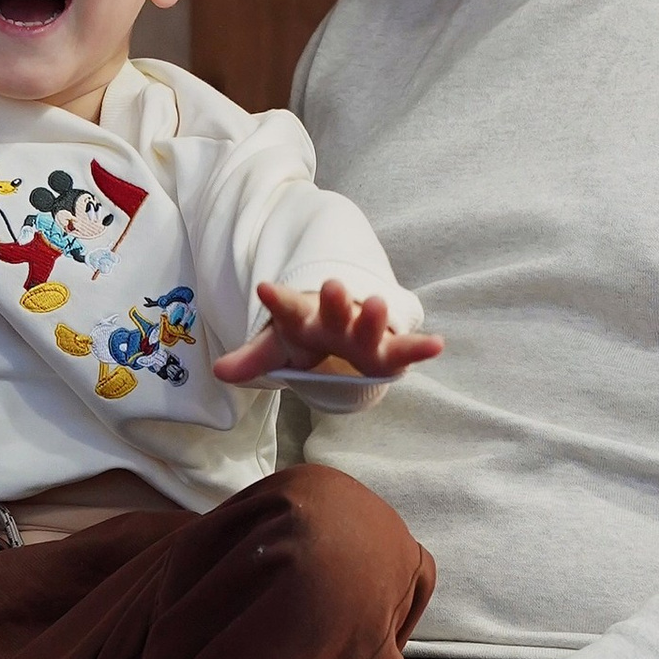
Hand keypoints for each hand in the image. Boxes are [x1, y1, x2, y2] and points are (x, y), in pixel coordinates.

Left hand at [214, 276, 442, 386]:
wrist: (344, 322)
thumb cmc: (310, 333)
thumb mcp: (278, 346)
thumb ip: (253, 358)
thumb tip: (220, 372)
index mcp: (306, 318)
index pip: (288, 308)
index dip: (276, 300)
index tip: (263, 287)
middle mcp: (337, 319)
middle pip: (335, 312)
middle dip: (335, 302)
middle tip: (334, 286)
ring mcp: (364, 331)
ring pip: (369, 325)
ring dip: (374, 317)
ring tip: (380, 305)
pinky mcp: (388, 347)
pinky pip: (404, 349)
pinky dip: (420, 347)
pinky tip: (438, 344)